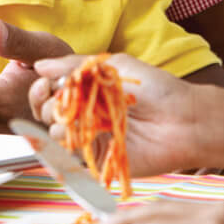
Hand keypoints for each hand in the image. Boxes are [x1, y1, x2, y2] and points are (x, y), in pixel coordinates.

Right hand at [28, 53, 198, 177]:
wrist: (183, 120)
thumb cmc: (156, 89)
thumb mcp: (114, 66)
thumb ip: (76, 65)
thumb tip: (40, 65)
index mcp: (87, 91)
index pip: (51, 90)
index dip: (42, 88)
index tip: (45, 84)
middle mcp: (85, 114)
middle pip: (47, 112)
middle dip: (48, 105)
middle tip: (62, 102)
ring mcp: (90, 137)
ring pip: (53, 134)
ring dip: (56, 124)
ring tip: (74, 119)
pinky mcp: (97, 159)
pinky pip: (69, 156)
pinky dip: (63, 147)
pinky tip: (71, 135)